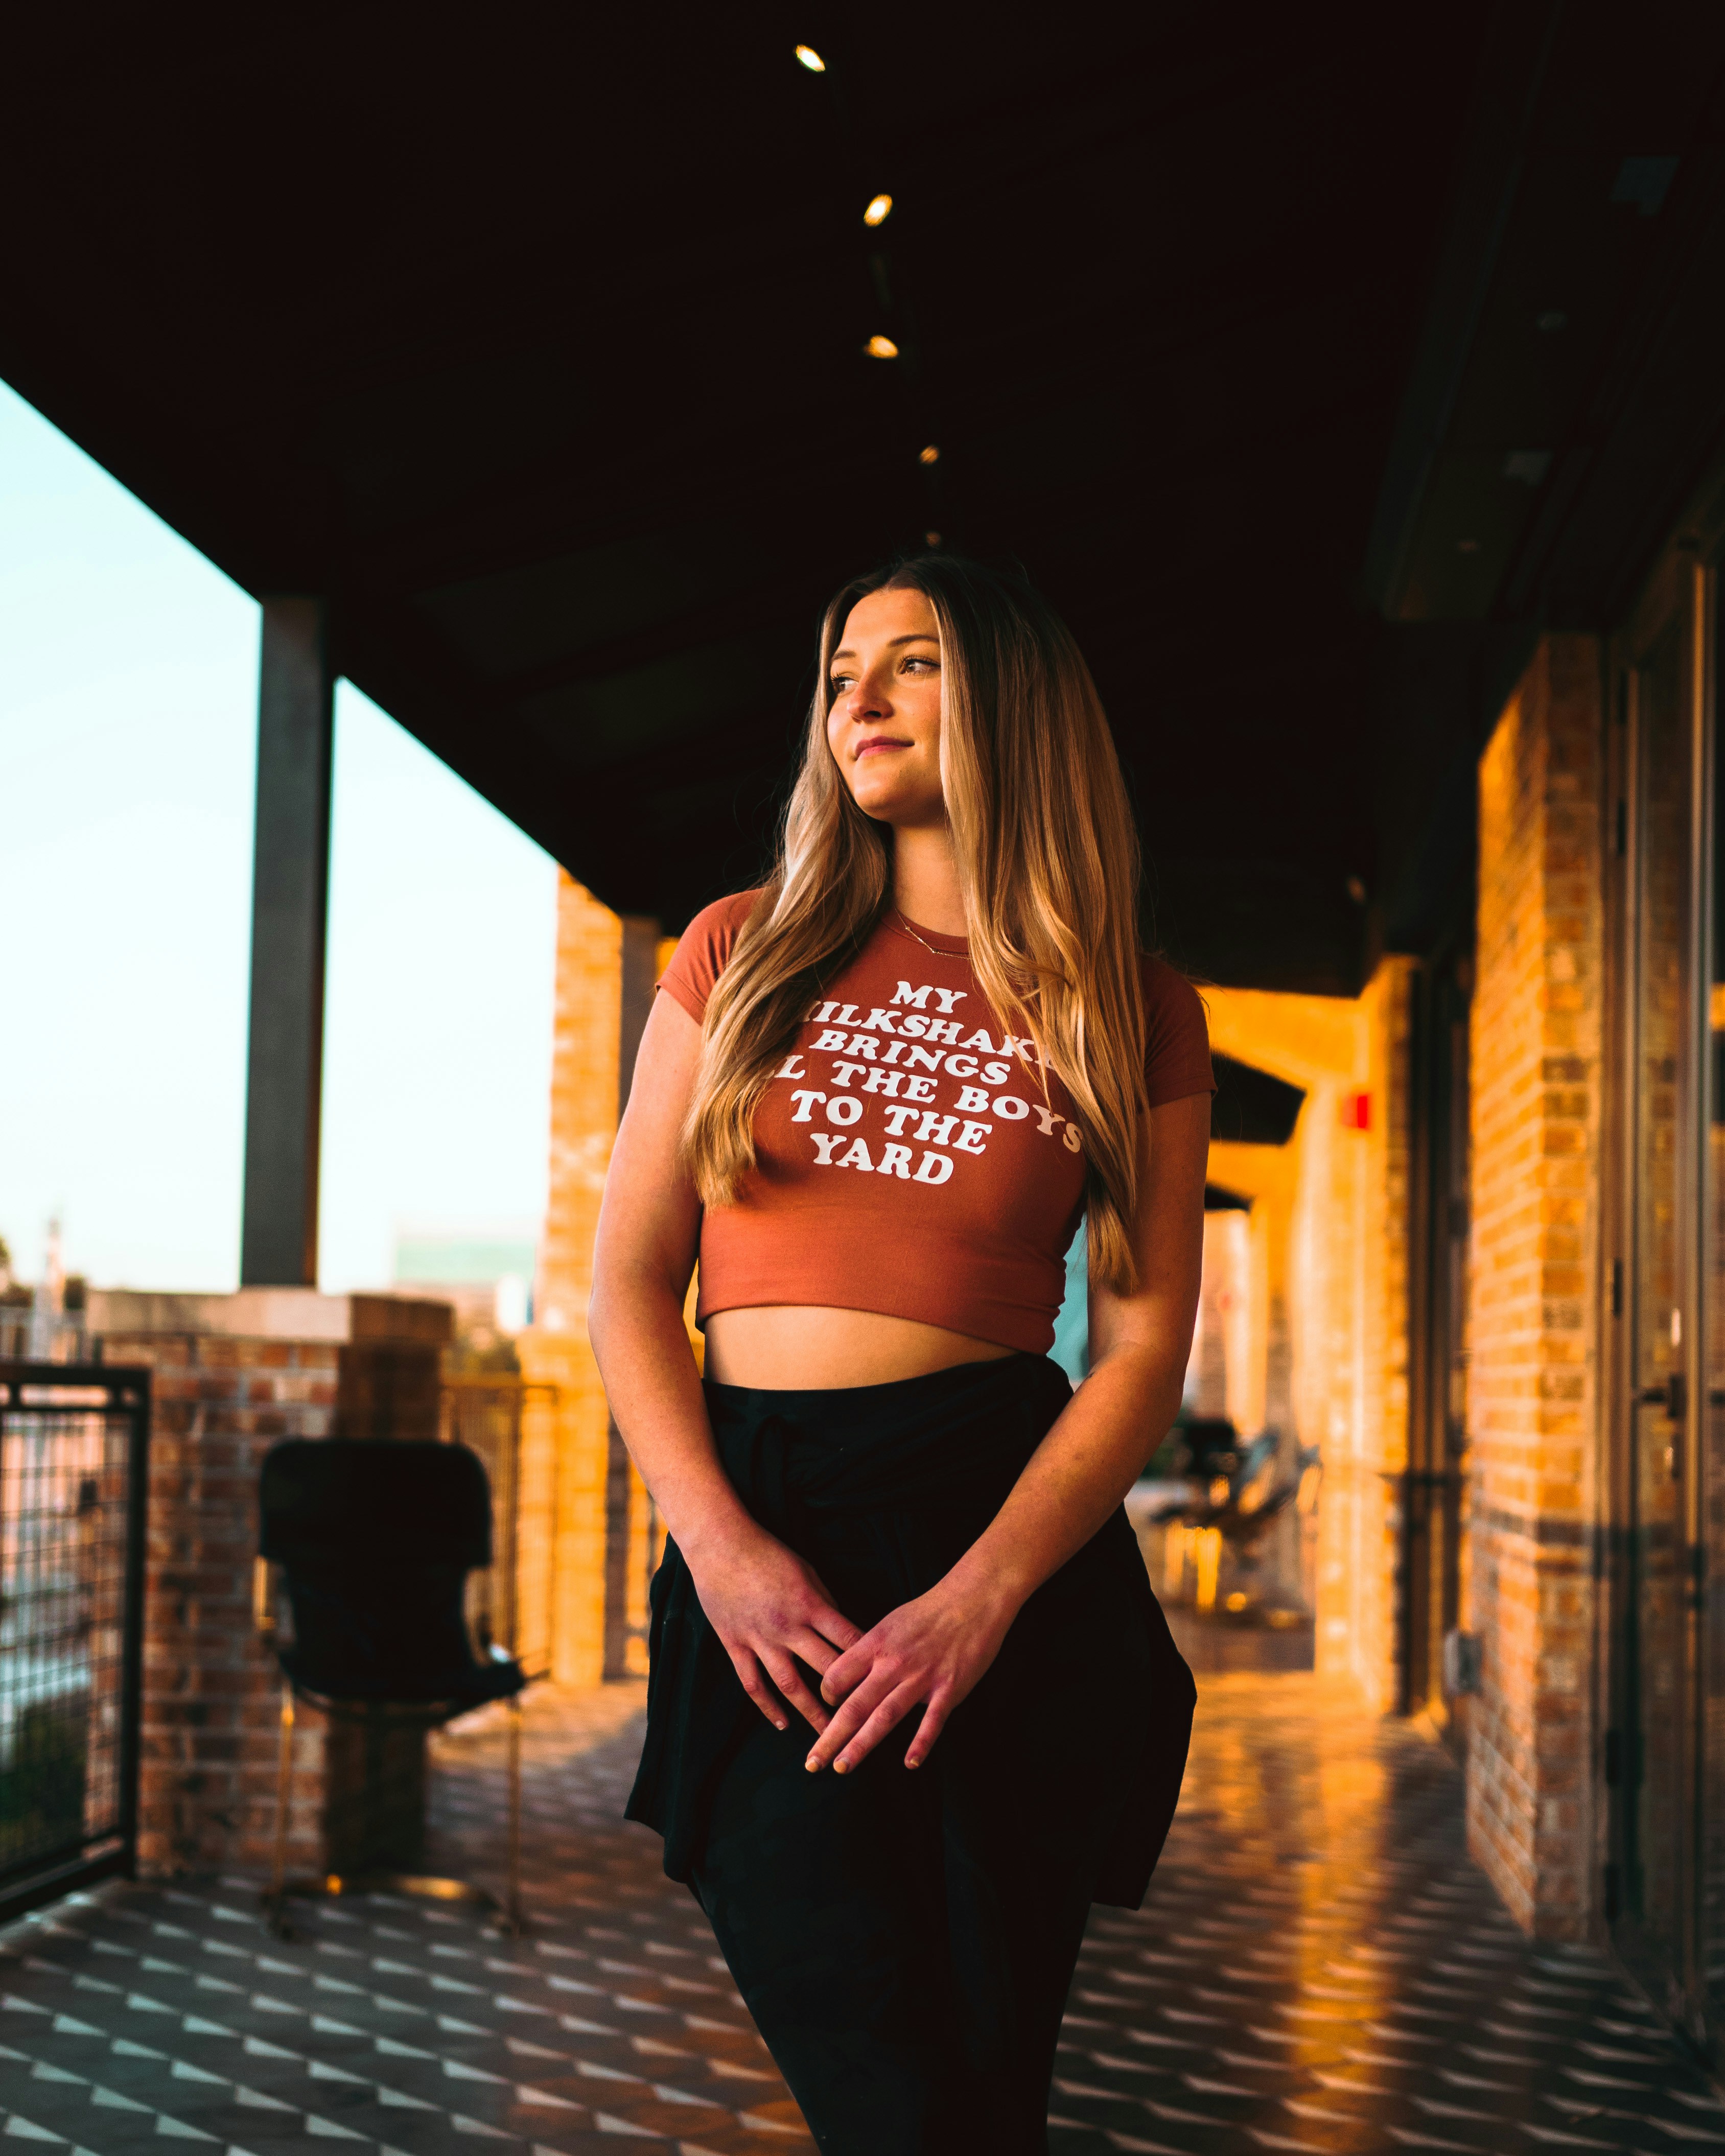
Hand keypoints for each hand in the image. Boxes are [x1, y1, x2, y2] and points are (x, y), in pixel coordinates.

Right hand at [686, 1523, 862, 1735]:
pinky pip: (752, 1683)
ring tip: (827, 1735)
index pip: (848, 1639)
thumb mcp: (806, 1571)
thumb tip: (843, 1630)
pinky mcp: (735, 1644)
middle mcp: (787, 1626)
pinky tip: (782, 1723)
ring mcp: (760, 1638)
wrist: (721, 1544)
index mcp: (810, 1604)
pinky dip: (767, 1706)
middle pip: (825, 1668)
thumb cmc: (769, 1554)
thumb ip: (825, 1603)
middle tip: (865, 1721)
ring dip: (810, 1712)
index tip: (885, 1681)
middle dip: (847, 1696)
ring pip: (789, 1684)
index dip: (868, 1662)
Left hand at [804, 1573, 1019, 1774]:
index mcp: (875, 1645)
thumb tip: (845, 1678)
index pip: (837, 1676)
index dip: (826, 1696)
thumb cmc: (928, 1612)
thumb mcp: (889, 1625)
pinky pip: (932, 1721)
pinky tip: (910, 1764)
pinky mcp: (949, 1688)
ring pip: (885, 1717)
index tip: (825, 1709)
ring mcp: (921, 1678)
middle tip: (812, 1763)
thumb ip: (868, 1653)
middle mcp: (893, 1664)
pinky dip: (921, 1743)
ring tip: (842, 1767)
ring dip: (861, 1745)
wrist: (971, 1599)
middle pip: (854, 1705)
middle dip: (830, 1737)